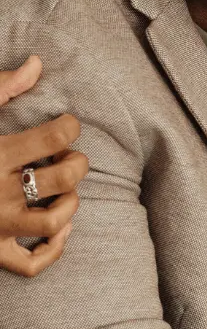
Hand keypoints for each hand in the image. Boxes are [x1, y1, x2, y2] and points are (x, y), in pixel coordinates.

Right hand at [0, 56, 87, 277]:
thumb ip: (0, 89)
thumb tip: (38, 64)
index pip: (55, 135)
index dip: (70, 126)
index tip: (66, 124)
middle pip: (65, 177)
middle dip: (77, 162)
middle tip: (66, 156)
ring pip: (55, 221)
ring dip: (71, 204)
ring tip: (64, 190)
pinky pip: (31, 264)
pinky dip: (53, 249)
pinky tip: (58, 229)